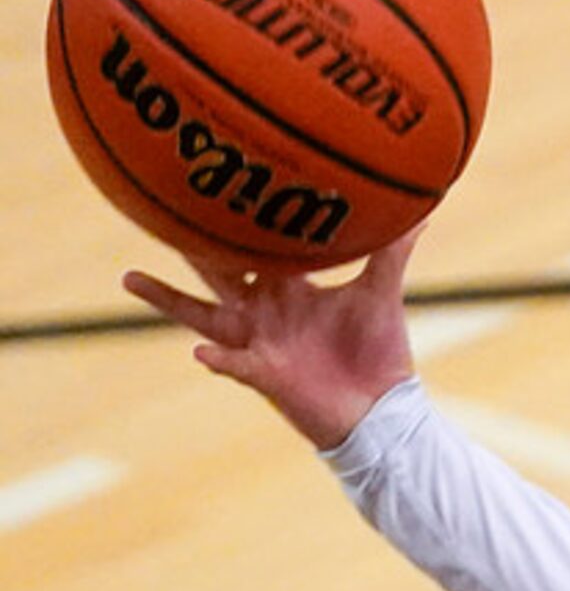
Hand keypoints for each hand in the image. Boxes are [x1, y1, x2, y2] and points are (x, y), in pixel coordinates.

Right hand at [121, 226, 421, 449]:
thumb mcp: (382, 293)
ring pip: (201, 316)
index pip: (250, 246)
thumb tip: (418, 209)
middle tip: (150, 212)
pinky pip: (234, 365)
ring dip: (167, 299)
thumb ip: (392, 251)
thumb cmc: (377, 352)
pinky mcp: (265, 376)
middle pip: (214, 271)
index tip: (203, 181)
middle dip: (187, 245)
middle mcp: (263, 310)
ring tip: (130, 278)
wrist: (384, 410)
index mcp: (287, 287)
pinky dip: (219, 360)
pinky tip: (201, 352)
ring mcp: (258, 342)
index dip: (229, 219)